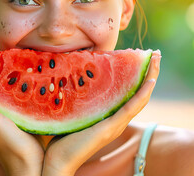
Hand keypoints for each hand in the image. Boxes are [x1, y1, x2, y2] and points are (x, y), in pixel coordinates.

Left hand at [42, 51, 160, 175]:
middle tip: (155, 53)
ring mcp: (115, 124)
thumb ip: (77, 100)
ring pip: (140, 98)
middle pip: (138, 93)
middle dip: (148, 73)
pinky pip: (131, 108)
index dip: (137, 76)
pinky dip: (142, 94)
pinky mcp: (111, 127)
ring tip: (156, 59)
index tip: (141, 58)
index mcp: (109, 116)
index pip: (128, 94)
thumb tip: (70, 76)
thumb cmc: (61, 138)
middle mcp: (116, 120)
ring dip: (150, 78)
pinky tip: (149, 81)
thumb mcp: (72, 113)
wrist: (58, 160)